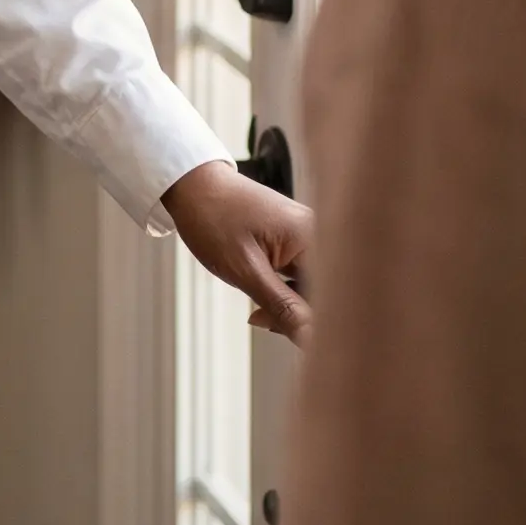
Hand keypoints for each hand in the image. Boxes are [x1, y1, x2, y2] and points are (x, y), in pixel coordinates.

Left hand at [164, 159, 315, 346]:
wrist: (190, 183)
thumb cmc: (211, 217)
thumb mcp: (245, 270)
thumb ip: (283, 308)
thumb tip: (313, 341)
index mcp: (313, 237)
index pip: (336, 296)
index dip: (321, 325)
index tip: (298, 341)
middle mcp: (318, 234)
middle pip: (327, 293)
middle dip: (301, 316)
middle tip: (263, 319)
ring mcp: (307, 237)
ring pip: (314, 289)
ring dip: (291, 307)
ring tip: (257, 310)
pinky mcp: (295, 241)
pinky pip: (301, 277)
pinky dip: (283, 294)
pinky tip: (261, 298)